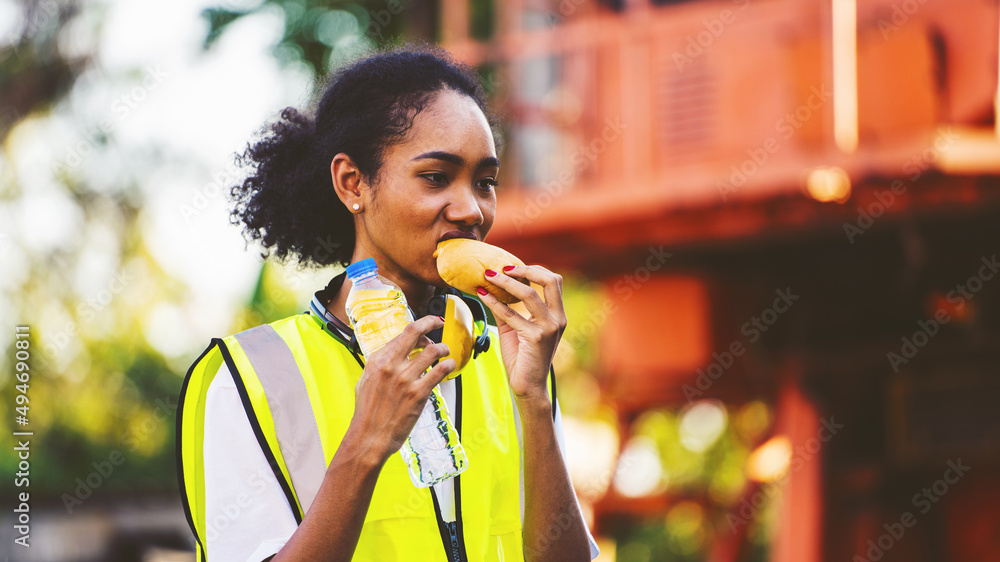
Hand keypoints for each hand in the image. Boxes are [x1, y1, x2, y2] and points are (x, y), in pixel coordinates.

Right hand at [348, 316, 455, 462]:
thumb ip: (380, 366)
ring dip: (443, 348)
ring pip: (432, 351)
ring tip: (446, 352)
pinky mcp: (418, 393)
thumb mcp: (366, 382)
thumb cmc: (367, 414)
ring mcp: (405, 379)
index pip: (401, 334)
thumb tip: (393, 355)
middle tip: (440, 323)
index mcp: (377, 361)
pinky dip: (448, 365)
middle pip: (415, 332)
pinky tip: (449, 366)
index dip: (419, 327)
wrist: (369, 438)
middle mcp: (391, 366)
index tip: (427, 325)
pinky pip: (439, 371)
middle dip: (431, 322)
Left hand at [476, 265, 566, 404]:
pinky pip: (511, 313)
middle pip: (550, 280)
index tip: (512, 267)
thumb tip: (492, 288)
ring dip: (505, 282)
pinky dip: (493, 302)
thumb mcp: (516, 328)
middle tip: (504, 268)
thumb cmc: (523, 358)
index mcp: (557, 315)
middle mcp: (557, 319)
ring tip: (488, 277)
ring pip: (529, 294)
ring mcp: (548, 328)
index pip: (553, 281)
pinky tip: (482, 295)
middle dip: (527, 269)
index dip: (534, 269)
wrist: (528, 386)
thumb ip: (509, 309)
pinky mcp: (535, 337)